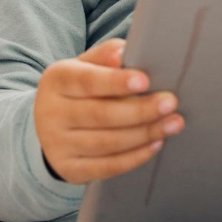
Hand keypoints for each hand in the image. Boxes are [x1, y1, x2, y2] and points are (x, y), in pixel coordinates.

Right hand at [33, 37, 184, 185]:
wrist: (49, 126)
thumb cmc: (80, 89)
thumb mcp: (86, 65)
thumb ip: (107, 55)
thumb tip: (124, 53)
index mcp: (56, 80)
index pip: (87, 81)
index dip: (116, 82)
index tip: (145, 81)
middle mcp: (51, 113)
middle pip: (100, 114)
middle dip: (140, 110)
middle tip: (171, 103)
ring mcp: (57, 145)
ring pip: (107, 143)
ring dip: (144, 134)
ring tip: (173, 123)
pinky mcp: (69, 169)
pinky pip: (106, 167)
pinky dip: (135, 157)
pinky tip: (156, 143)